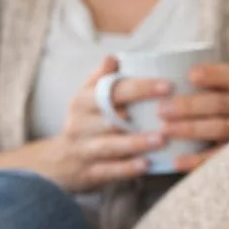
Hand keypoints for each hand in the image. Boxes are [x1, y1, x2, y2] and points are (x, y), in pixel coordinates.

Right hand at [44, 56, 173, 191]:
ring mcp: (84, 149)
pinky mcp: (89, 172)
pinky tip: (146, 165)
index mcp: (83, 101)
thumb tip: (113, 57)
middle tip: (170, 112)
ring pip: (110, 145)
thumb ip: (101, 79)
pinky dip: (127, 168)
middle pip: (110, 117)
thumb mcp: (86, 99)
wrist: (58, 162)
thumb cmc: (85, 123)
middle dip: (139, 114)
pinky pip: (109, 170)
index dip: (139, 87)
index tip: (166, 85)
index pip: (111, 90)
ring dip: (136, 142)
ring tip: (161, 139)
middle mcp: (80, 124)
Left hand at [157, 62, 228, 173]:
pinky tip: (175, 161)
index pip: (228, 76)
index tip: (190, 75)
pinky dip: (197, 159)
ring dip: (191, 128)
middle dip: (191, 105)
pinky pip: (218, 157)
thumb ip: (177, 84)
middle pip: (220, 103)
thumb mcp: (202, 95)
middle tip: (161, 109)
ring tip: (165, 130)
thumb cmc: (204, 113)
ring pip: (220, 127)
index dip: (212, 74)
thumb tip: (129, 66)